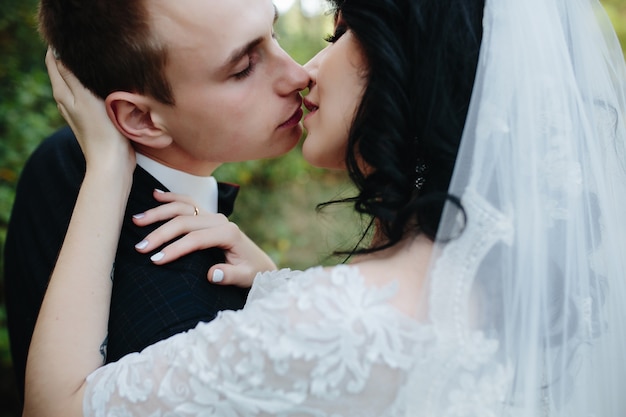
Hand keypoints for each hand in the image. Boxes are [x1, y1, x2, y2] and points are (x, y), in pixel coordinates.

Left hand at [45, 48, 134, 176]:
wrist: (112, 162)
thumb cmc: (101, 130)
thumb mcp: (85, 98)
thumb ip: (72, 75)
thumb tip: (60, 52)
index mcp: (62, 93)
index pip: (53, 60)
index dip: (60, 46)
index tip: (76, 37)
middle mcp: (67, 100)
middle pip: (64, 70)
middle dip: (73, 56)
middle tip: (91, 46)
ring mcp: (79, 110)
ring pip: (77, 82)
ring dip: (85, 70)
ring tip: (99, 60)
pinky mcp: (93, 117)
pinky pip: (90, 94)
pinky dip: (94, 84)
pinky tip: (106, 83)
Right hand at [132, 190, 276, 286]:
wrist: (259, 264)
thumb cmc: (251, 272)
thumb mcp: (245, 278)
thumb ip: (230, 276)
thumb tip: (211, 274)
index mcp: (229, 233)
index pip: (196, 239)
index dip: (174, 248)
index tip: (155, 260)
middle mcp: (220, 220)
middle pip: (184, 221)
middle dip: (160, 233)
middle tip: (140, 247)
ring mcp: (213, 216)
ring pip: (182, 207)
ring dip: (158, 212)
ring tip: (137, 221)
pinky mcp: (207, 216)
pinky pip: (187, 202)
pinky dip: (170, 197)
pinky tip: (155, 194)